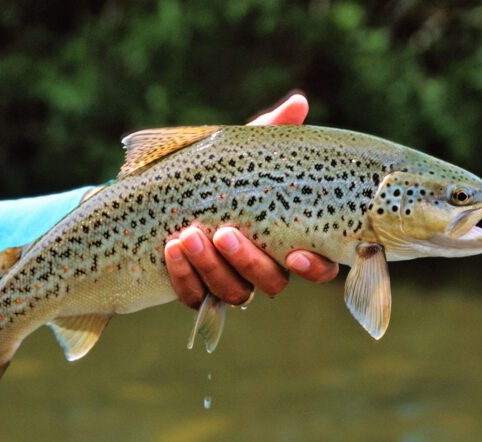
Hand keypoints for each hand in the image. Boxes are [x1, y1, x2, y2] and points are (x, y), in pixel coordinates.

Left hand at [165, 93, 338, 308]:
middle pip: (271, 283)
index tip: (294, 254)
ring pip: (234, 293)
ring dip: (210, 268)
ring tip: (187, 235)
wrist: (164, 197)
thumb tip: (298, 103)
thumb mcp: (241, 152)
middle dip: (247, 261)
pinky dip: (183, 277)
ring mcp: (231, 282)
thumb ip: (272, 132)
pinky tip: (170, 249)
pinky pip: (195, 298)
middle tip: (223, 233)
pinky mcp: (198, 292)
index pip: (317, 266)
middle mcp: (264, 267)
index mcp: (287, 239)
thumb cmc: (217, 174)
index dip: (312, 267)